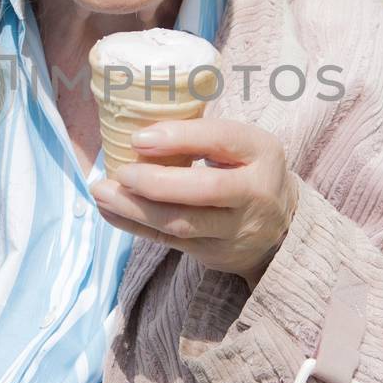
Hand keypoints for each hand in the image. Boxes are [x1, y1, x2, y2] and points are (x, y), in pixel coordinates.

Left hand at [90, 118, 298, 286]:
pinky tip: (109, 209)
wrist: (279, 227)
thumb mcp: (242, 145)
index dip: (179, 137)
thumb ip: (203, 136)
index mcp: (262, 152)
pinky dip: (133, 225)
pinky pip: (167, 241)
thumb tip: (139, 131)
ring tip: (102, 192)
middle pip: (204, 190)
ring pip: (181, 222)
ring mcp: (235, 228)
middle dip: (156, 181)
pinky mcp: (213, 252)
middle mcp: (255, 192)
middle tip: (121, 171)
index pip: (222, 139)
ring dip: (135, 208)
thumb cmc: (246, 171)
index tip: (139, 138)